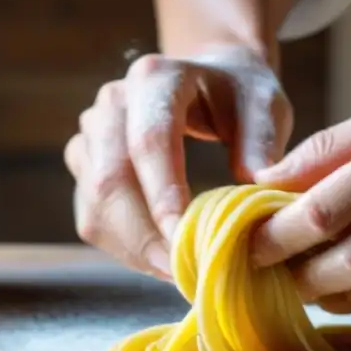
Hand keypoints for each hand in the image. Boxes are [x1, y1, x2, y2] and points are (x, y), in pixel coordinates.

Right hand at [64, 46, 292, 279]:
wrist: (209, 78)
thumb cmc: (239, 94)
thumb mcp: (265, 105)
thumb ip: (263, 140)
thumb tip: (256, 187)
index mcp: (154, 79)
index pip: (149, 141)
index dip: (163, 194)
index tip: (186, 239)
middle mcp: (111, 103)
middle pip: (110, 180)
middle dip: (146, 236)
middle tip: (187, 272)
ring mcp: (91, 135)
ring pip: (95, 206)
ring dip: (135, 249)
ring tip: (180, 272)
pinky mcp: (86, 167)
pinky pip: (92, 219)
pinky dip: (126, 249)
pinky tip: (162, 261)